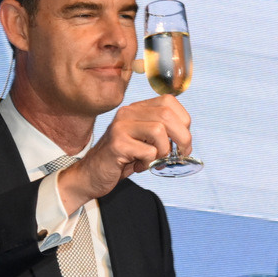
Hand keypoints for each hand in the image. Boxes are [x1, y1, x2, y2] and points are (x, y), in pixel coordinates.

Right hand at [57, 96, 190, 212]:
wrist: (91, 175)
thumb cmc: (121, 159)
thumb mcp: (143, 140)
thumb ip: (162, 133)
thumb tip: (186, 138)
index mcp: (136, 109)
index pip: (169, 101)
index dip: (183, 121)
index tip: (182, 142)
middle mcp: (127, 113)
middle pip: (167, 115)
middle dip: (182, 138)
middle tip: (180, 154)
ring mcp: (120, 127)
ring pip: (159, 131)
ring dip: (164, 151)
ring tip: (154, 160)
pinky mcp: (117, 144)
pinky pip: (147, 152)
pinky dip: (149, 163)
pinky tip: (139, 166)